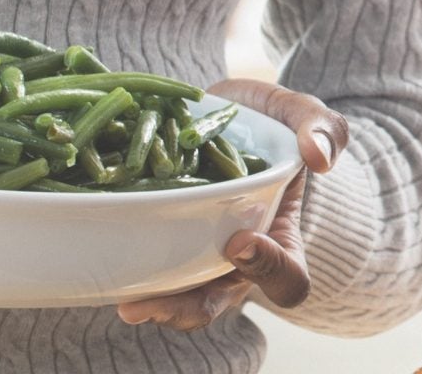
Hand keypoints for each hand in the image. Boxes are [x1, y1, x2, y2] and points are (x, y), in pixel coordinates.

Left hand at [115, 80, 346, 331]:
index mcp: (280, 238)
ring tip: (126, 302)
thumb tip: (320, 157)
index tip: (241, 240)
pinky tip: (98, 252)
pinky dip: (122, 268)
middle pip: (217, 303)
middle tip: (152, 301)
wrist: (228, 114)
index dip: (268, 270)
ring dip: (151, 304)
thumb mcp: (303, 114)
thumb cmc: (272, 120)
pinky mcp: (158, 240)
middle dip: (186, 308)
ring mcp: (195, 254)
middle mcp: (235, 259)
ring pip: (176, 297)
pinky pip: (143, 266)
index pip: (287, 278)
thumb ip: (323, 127)